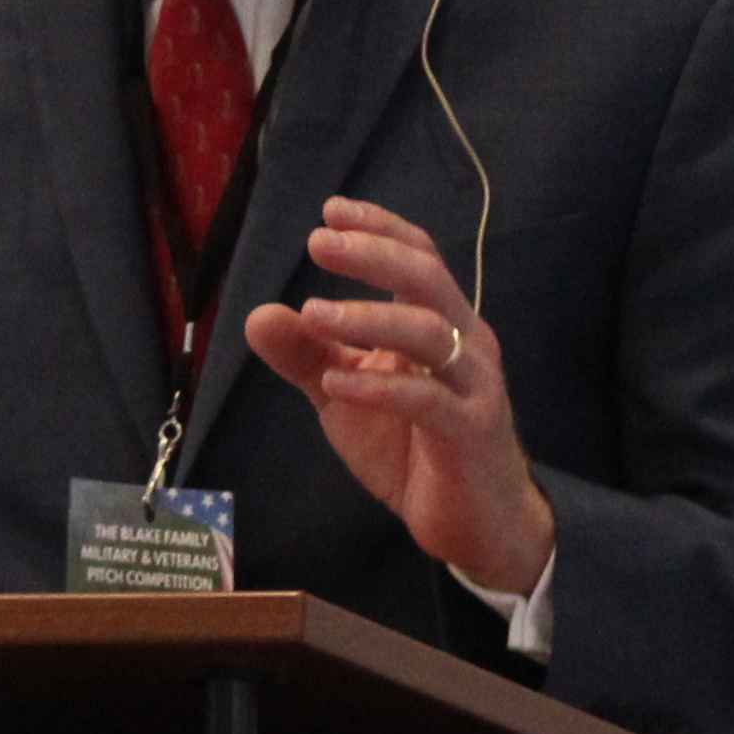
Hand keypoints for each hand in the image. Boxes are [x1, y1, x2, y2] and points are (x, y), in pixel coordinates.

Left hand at [239, 197, 554, 594]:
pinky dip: (379, 388)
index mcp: (440, 324)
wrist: (474, 523)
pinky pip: (427, 400)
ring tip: (312, 313)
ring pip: (429, 332)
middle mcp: (464, 343)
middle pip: (426, 278)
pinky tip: (335, 383)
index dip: (380, 228)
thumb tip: (259, 313)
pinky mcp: (470, 432)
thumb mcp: (346, 397)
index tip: (331, 210)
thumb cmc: (414, 450)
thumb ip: (308, 356)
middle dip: (373, 255)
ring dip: (368, 318)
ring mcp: (473, 386)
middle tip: (318, 243)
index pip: (419, 257)